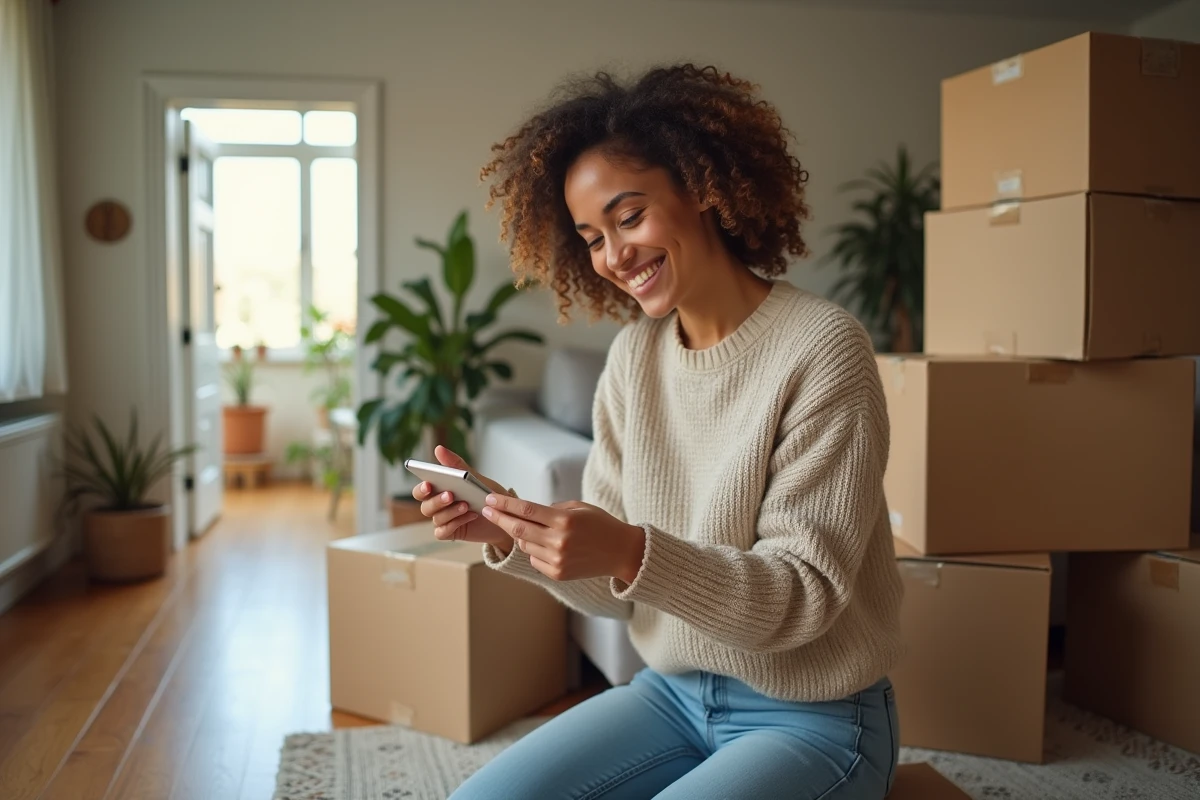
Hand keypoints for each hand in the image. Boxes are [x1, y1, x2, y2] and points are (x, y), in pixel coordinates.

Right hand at [413, 445, 511, 549]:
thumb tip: (438, 449)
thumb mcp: (475, 478)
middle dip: (436, 501)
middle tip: (450, 495)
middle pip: (425, 506)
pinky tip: (470, 516)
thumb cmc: (487, 494)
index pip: (421, 490)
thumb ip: (456, 466)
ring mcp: (444, 520)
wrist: (505, 515)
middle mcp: (438, 505)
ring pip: (436, 518)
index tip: (428, 483)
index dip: (421, 488)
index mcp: (439, 490)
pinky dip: (454, 524)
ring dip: (450, 511)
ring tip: (466, 505)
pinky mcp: (451, 532)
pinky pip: (443, 532)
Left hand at [480, 494, 645, 582]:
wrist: (621, 552)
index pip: (526, 510)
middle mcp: (559, 541)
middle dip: (499, 518)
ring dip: (519, 535)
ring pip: (524, 545)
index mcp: (564, 520)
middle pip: (518, 529)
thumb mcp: (578, 507)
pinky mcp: (558, 574)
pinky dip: (533, 550)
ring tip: (524, 526)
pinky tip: (543, 544)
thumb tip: (524, 512)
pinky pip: (534, 559)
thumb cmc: (600, 525)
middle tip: (488, 510)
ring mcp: (558, 560)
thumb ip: (551, 509)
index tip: (490, 499)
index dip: (505, 504)